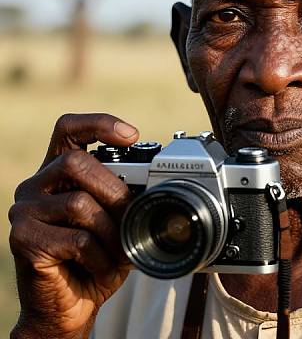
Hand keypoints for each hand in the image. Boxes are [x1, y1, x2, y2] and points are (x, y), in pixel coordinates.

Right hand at [9, 113, 139, 338]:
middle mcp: (36, 185)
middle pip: (75, 162)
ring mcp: (24, 211)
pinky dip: (100, 255)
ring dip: (111, 230)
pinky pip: (76, 238)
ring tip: (120, 249)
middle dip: (114, 189)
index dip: (99, 123)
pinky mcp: (22, 239)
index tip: (132, 135)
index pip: (69, 128)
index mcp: (58, 173)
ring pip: (79, 202)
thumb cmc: (96, 258)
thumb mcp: (116, 220)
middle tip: (131, 214)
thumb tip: (151, 182)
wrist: (70, 306)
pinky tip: (101, 266)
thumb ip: (124, 195)